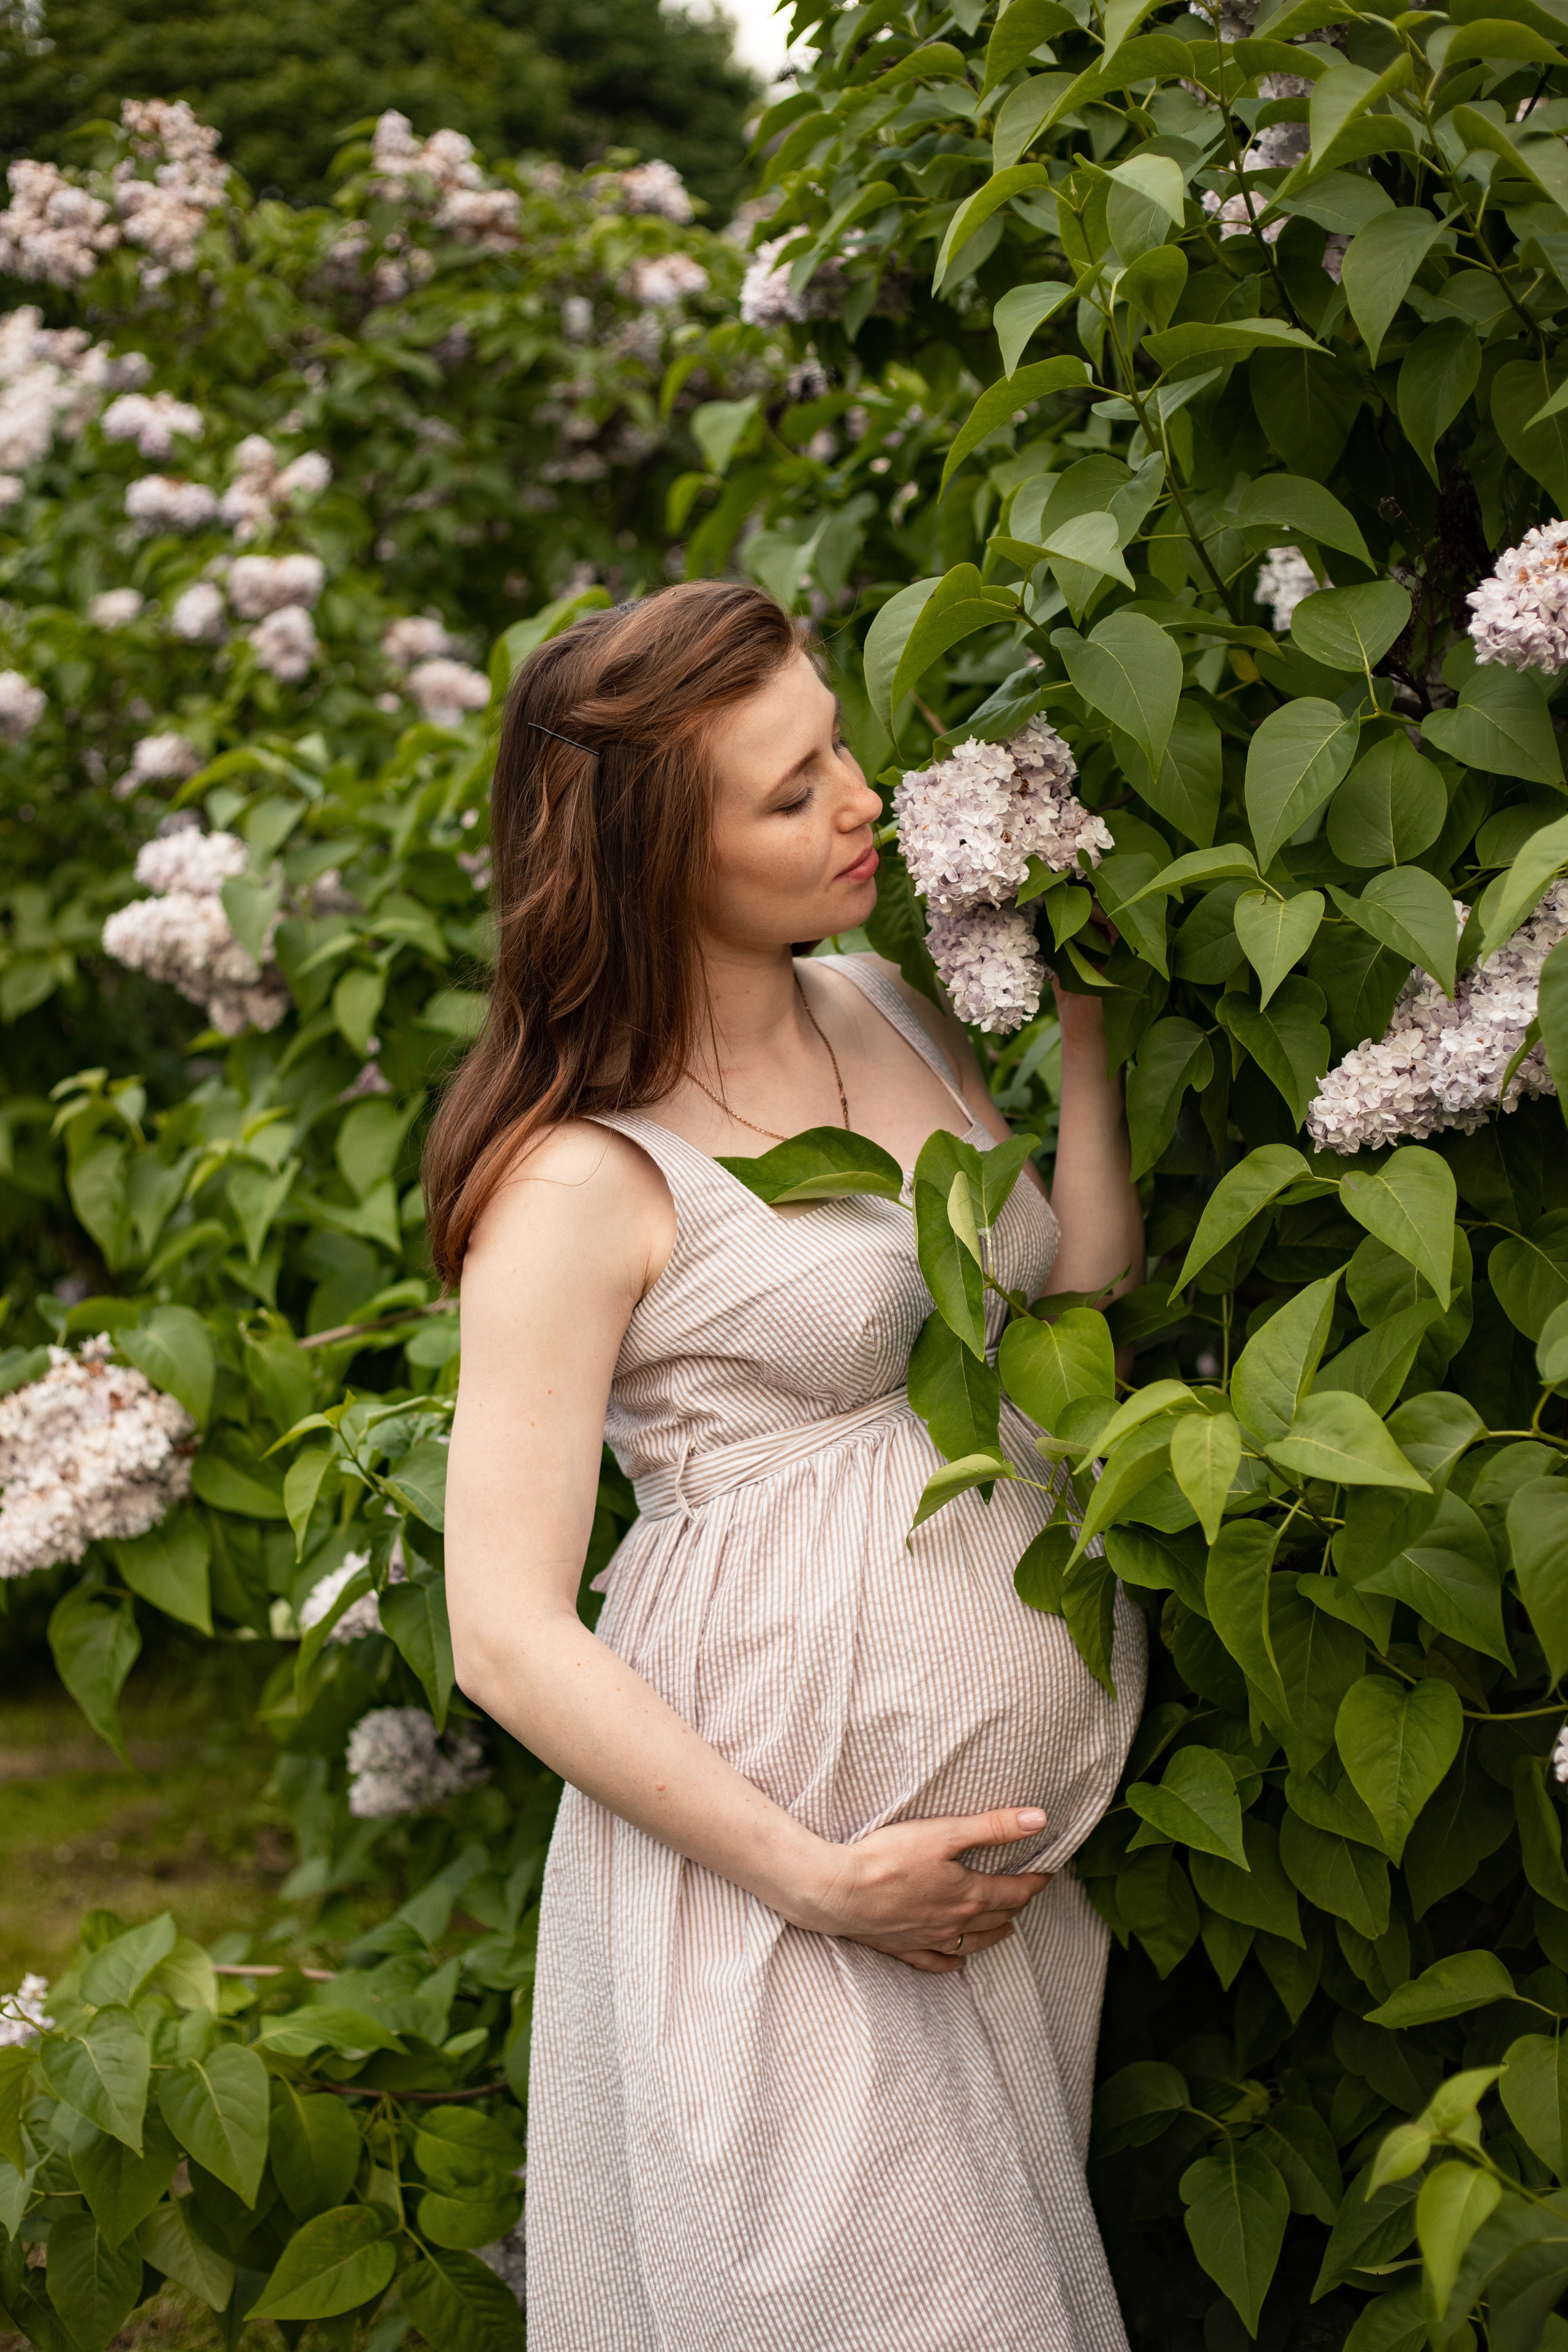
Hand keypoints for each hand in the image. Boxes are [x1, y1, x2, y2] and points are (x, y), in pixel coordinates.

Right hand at [796, 1807, 1051, 1973]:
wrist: (842, 1893)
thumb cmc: (890, 1858)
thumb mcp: (945, 1833)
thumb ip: (993, 1827)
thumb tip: (1039, 1820)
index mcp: (969, 1895)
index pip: (1014, 1891)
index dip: (1034, 1882)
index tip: (1047, 1874)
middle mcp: (955, 1923)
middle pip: (996, 1916)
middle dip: (1016, 1904)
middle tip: (1026, 1894)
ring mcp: (930, 1939)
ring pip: (973, 1942)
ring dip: (994, 1934)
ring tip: (1006, 1928)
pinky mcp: (904, 1947)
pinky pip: (935, 1962)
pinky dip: (951, 1962)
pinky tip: (957, 1962)